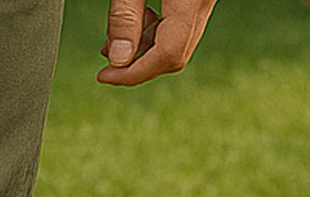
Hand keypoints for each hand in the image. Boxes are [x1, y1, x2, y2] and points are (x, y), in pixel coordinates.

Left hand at [98, 0, 218, 86]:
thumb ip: (125, 15)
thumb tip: (119, 60)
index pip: (167, 53)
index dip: (134, 72)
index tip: (104, 77)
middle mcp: (205, 1)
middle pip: (176, 53)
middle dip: (139, 65)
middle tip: (107, 63)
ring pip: (179, 43)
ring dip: (146, 50)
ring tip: (114, 43)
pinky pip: (182, 27)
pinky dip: (157, 34)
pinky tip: (136, 24)